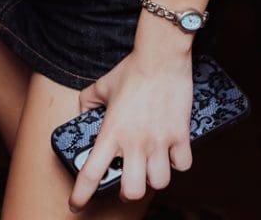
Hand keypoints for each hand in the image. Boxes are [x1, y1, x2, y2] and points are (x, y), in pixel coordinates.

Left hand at [68, 36, 194, 209]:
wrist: (161, 56)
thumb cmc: (132, 69)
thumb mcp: (102, 85)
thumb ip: (88, 102)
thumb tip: (82, 111)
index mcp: (111, 133)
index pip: (91, 174)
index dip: (81, 196)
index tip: (77, 204)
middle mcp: (135, 142)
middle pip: (131, 191)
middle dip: (127, 191)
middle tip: (128, 181)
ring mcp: (160, 140)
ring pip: (159, 182)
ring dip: (155, 178)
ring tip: (152, 167)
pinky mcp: (180, 134)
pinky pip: (183, 165)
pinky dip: (178, 163)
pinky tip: (173, 154)